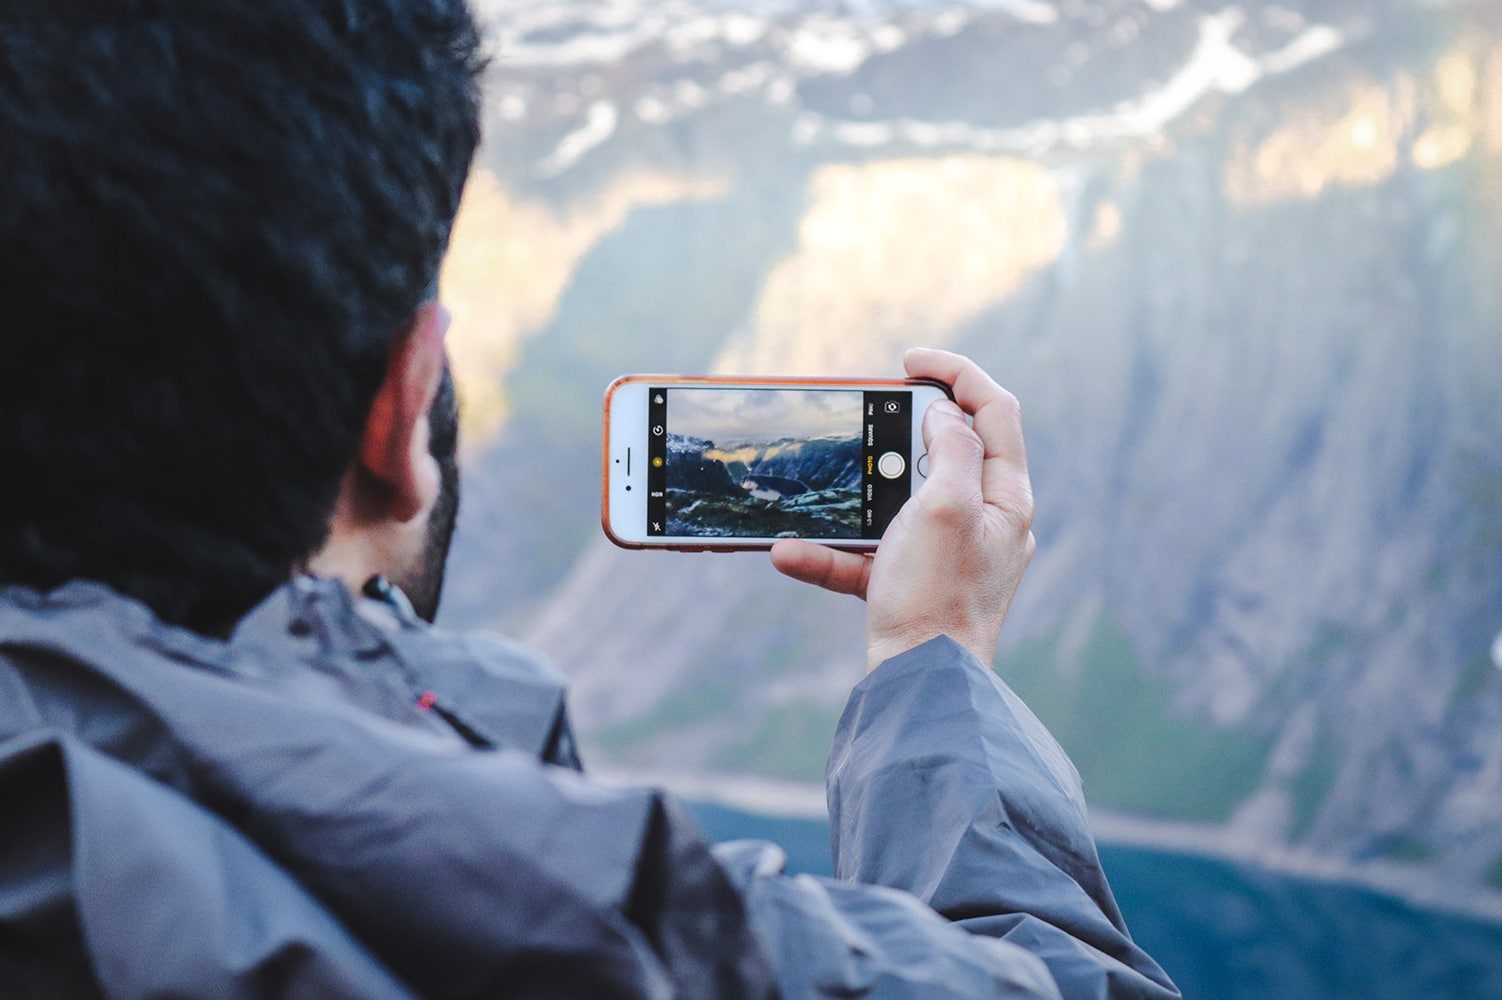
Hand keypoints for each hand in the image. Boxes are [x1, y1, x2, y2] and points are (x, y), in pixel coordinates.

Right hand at [771, 349, 1035, 671]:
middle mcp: (985, 521)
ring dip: (854, 495)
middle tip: (868, 411)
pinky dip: (831, 551)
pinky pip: (869, 555)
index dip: (956, 373)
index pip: (995, 411)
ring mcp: (950, 553)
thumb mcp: (946, 507)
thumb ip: (949, 450)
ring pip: (900, 502)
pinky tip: (788, 553)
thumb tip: (944, 415)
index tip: (908, 360)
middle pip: (948, 451)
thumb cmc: (938, 598)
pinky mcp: (914, 584)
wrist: (921, 686)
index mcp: (1005, 497)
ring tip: (820, 485)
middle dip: (901, 429)